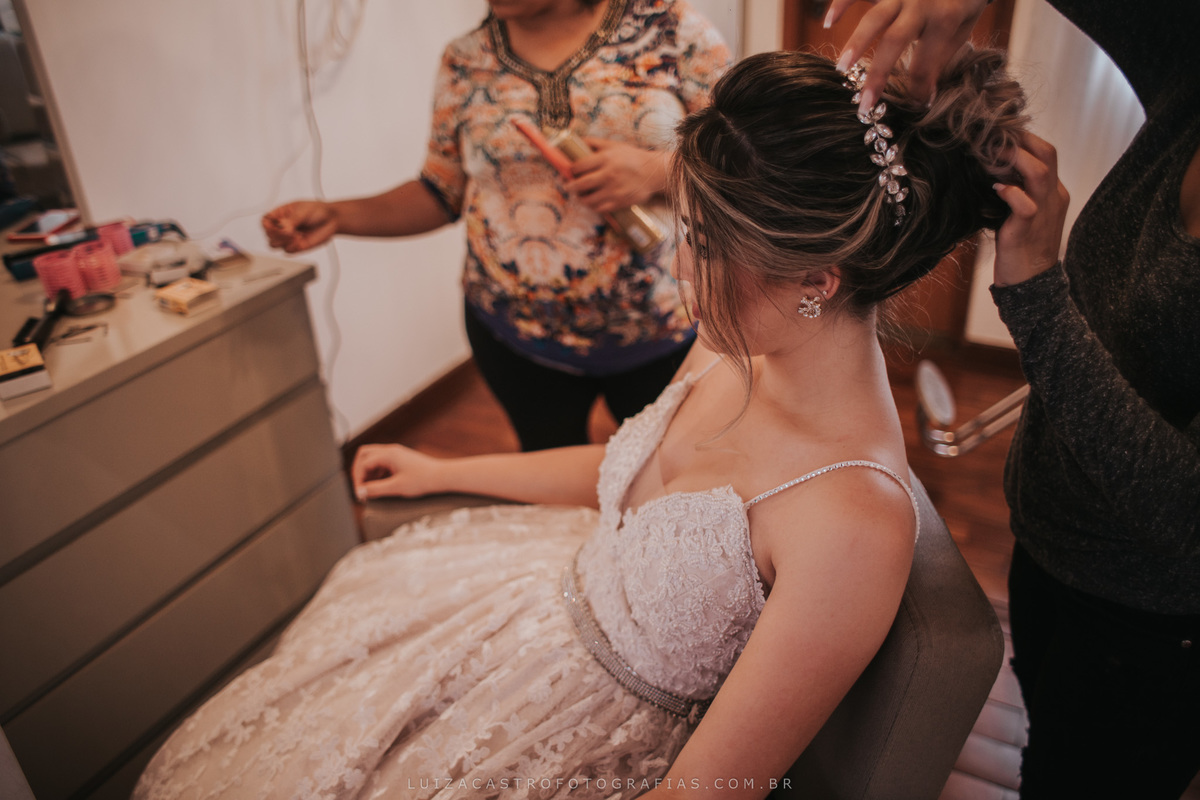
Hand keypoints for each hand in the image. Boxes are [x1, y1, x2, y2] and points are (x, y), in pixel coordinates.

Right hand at [261, 201, 337, 252]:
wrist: (331, 220)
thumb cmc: (317, 211)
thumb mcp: (302, 211)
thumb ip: (291, 220)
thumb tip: (282, 228)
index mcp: (280, 215)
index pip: (265, 222)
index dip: (268, 225)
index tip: (280, 225)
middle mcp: (281, 227)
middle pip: (268, 235)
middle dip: (278, 234)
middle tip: (291, 230)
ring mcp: (287, 238)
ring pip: (273, 245)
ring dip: (284, 241)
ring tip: (297, 235)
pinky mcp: (295, 246)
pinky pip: (287, 251)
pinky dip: (293, 246)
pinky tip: (302, 239)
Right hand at [351, 443, 444, 501]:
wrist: (443, 477)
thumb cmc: (424, 480)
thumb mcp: (396, 487)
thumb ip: (376, 490)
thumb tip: (360, 492)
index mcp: (388, 454)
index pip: (362, 463)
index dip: (358, 479)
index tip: (360, 493)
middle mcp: (391, 451)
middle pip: (364, 455)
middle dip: (359, 471)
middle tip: (360, 487)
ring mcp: (396, 454)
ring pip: (373, 458)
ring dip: (368, 472)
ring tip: (370, 488)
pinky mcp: (401, 459)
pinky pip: (383, 463)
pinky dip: (377, 473)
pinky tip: (381, 485)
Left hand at [566, 139, 667, 212]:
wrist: (653, 172)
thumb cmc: (632, 157)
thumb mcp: (614, 145)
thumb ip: (595, 143)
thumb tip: (577, 140)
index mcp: (605, 159)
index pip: (579, 166)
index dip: (571, 170)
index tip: (569, 171)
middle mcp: (608, 175)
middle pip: (581, 184)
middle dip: (570, 186)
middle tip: (567, 186)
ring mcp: (614, 190)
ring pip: (588, 199)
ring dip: (580, 198)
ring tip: (579, 196)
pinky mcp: (620, 202)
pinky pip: (600, 208)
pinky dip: (593, 206)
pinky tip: (592, 202)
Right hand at [828, 0, 988, 111]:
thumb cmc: (963, 1)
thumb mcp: (961, 30)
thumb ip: (939, 59)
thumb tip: (921, 98)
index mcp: (944, 19)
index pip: (924, 65)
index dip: (918, 90)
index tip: (914, 104)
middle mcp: (921, 4)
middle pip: (894, 42)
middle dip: (878, 75)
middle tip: (864, 105)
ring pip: (875, 18)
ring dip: (856, 43)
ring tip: (842, 68)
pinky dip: (841, 4)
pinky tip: (828, 23)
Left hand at [992, 131, 1069, 286]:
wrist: (1030, 282)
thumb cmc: (1020, 246)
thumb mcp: (1019, 212)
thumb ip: (1014, 190)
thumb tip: (989, 168)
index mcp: (1053, 192)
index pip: (1045, 152)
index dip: (1023, 138)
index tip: (998, 131)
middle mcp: (1053, 197)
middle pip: (1047, 153)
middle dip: (1021, 138)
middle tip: (993, 133)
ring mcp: (1043, 212)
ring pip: (1040, 173)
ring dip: (1014, 158)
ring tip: (991, 152)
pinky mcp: (1027, 229)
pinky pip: (1026, 204)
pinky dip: (1011, 192)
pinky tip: (996, 188)